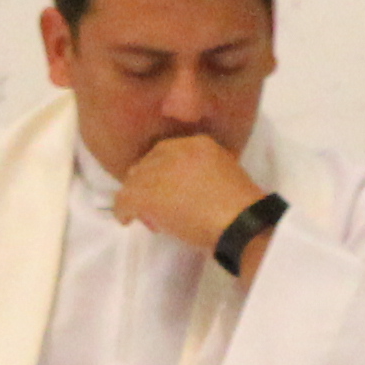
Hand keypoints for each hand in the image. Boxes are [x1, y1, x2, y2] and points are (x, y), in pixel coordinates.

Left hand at [114, 131, 267, 252]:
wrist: (239, 222)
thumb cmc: (241, 205)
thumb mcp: (228, 173)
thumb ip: (206, 170)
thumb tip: (189, 186)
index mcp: (199, 143)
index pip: (167, 151)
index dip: (162, 170)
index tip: (166, 187)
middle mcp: (176, 150)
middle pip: (148, 163)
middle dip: (148, 182)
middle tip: (156, 203)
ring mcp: (158, 171)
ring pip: (134, 181)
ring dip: (137, 197)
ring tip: (144, 214)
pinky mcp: (146, 193)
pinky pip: (124, 200)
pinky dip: (123, 211)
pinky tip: (128, 220)